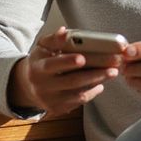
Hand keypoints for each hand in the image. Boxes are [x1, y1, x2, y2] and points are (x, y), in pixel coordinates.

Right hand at [8, 27, 123, 115]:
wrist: (27, 86)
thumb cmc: (40, 61)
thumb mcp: (42, 48)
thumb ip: (53, 39)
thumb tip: (64, 31)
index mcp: (38, 68)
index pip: (53, 65)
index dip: (67, 62)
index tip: (82, 58)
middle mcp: (42, 86)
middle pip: (71, 81)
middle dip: (94, 74)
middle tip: (113, 67)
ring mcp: (50, 100)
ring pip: (77, 94)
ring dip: (97, 83)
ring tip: (111, 73)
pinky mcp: (57, 109)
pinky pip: (78, 102)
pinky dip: (91, 93)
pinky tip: (100, 84)